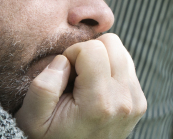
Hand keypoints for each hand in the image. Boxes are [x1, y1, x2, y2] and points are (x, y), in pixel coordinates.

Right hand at [15, 33, 146, 138]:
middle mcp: (124, 100)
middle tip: (75, 75)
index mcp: (99, 102)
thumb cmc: (52, 138)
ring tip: (85, 83)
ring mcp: (135, 101)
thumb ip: (43, 87)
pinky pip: (127, 67)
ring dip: (101, 60)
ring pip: (122, 52)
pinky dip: (110, 70)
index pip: (92, 48)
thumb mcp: (32, 119)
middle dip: (89, 53)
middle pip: (112, 43)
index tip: (64, 75)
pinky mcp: (140, 102)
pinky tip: (97, 89)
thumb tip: (64, 60)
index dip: (72, 54)